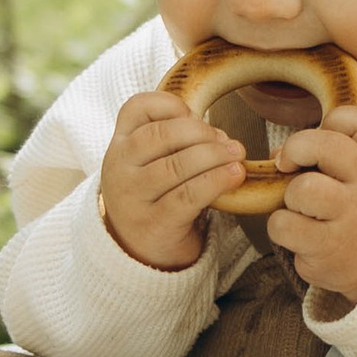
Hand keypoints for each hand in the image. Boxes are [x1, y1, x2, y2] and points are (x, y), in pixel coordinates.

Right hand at [100, 86, 243, 270]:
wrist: (139, 252)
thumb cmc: (155, 197)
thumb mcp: (150, 163)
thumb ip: (173, 141)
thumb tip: (219, 134)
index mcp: (120, 145)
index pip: (136, 108)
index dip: (170, 104)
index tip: (195, 115)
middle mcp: (119, 168)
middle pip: (160, 134)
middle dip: (202, 133)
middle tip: (228, 142)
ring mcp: (133, 197)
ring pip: (177, 165)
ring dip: (215, 156)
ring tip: (237, 156)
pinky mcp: (154, 223)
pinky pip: (188, 196)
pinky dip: (216, 181)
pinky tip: (234, 176)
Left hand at [266, 105, 356, 307]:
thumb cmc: (356, 211)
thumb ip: (324, 156)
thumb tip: (278, 155)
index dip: (334, 121)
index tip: (323, 136)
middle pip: (326, 145)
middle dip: (296, 149)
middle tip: (289, 165)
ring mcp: (353, 216)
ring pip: (303, 188)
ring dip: (289, 196)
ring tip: (299, 208)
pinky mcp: (330, 246)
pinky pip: (284, 223)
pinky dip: (280, 226)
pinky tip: (296, 233)